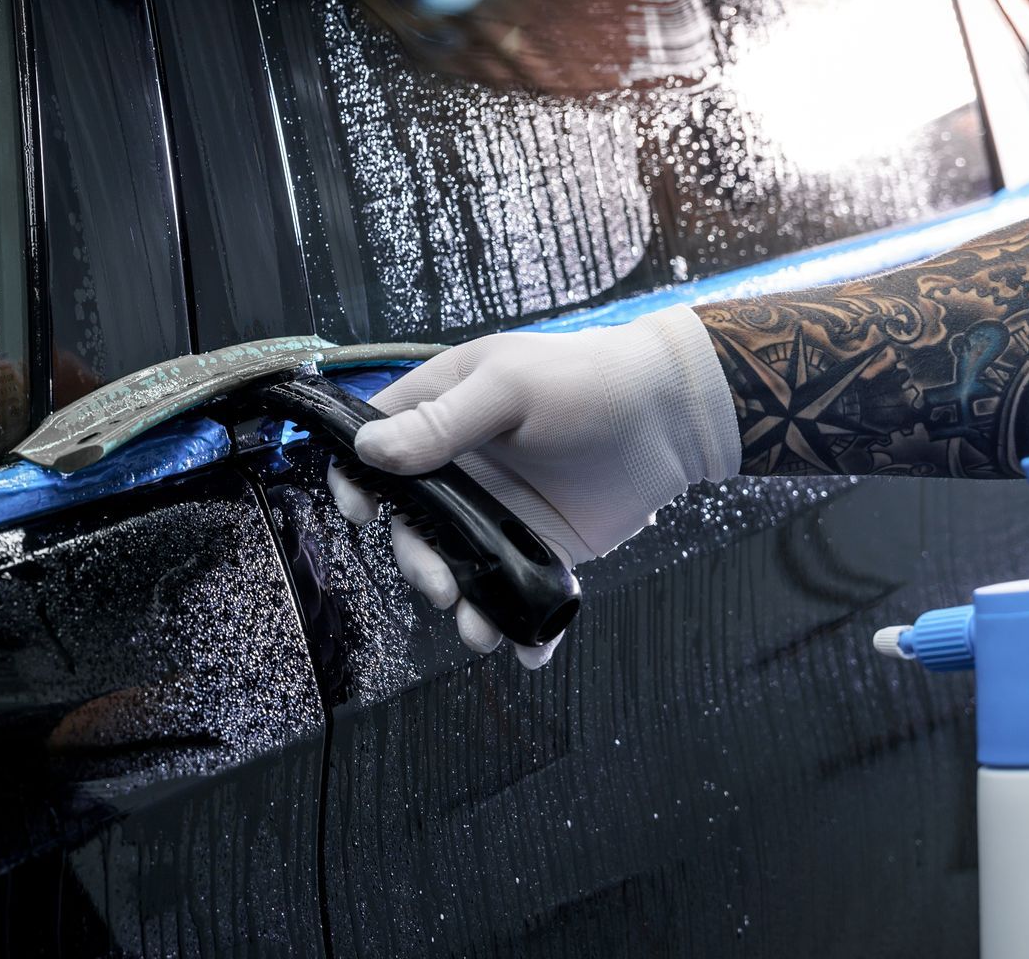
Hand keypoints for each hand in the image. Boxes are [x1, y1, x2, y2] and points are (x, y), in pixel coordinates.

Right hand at [327, 306, 738, 667]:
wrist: (671, 416)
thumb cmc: (588, 380)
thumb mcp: (509, 388)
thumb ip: (442, 422)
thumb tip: (370, 451)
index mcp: (442, 412)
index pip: (374, 447)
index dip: (357, 481)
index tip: (363, 515)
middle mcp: (463, 467)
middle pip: (413, 524)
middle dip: (420, 564)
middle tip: (444, 587)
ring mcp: (500, 510)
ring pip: (460, 566)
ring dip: (465, 604)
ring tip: (483, 633)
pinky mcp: (540, 545)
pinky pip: (517, 590)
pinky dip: (520, 624)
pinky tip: (530, 648)